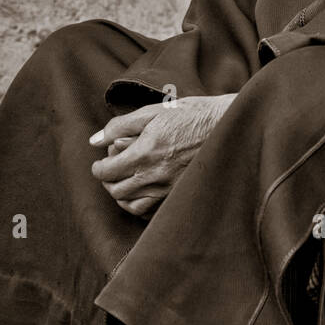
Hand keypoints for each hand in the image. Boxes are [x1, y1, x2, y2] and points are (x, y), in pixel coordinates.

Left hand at [89, 94, 236, 217]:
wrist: (228, 126)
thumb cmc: (192, 115)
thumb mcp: (154, 111)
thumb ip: (120, 126)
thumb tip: (95, 141)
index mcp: (145, 152)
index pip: (108, 172)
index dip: (98, 168)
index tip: (99, 164)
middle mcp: (156, 175)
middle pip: (117, 191)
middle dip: (108, 181)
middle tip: (110, 172)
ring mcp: (170, 189)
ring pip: (132, 205)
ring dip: (122, 196)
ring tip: (124, 184)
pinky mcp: (181, 195)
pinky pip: (152, 212)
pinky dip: (141, 207)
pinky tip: (142, 196)